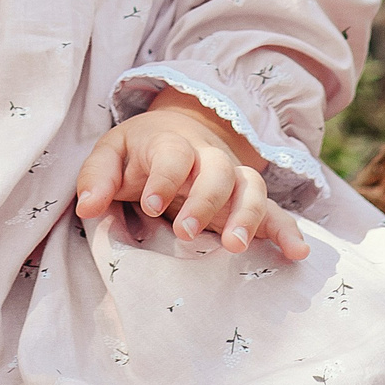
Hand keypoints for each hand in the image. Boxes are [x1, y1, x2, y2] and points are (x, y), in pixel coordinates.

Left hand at [72, 89, 311, 260]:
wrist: (182, 131)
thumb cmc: (141, 151)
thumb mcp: (111, 153)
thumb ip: (96, 176)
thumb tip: (87, 206)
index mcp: (172, 144)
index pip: (173, 154)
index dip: (164, 177)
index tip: (149, 205)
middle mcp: (209, 159)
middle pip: (218, 171)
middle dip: (205, 201)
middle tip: (185, 232)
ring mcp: (234, 179)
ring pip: (251, 187)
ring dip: (247, 215)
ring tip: (233, 248)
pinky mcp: (248, 201)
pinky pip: (275, 212)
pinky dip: (287, 230)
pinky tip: (298, 252)